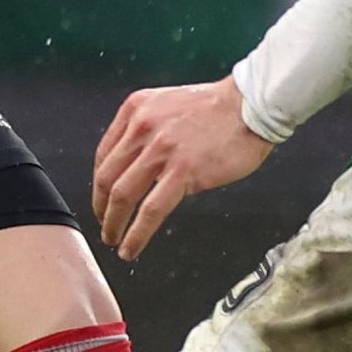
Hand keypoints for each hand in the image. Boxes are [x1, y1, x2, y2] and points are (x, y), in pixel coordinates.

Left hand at [93, 76, 273, 259]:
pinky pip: (151, 210)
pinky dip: (136, 233)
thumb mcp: (169, 105)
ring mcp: (161, 150)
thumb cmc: (219, 107)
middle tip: (105, 224)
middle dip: (101, 208)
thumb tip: (142, 166)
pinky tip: (132, 246)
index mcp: (136, 110)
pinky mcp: (183, 171)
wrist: (251, 104)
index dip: (99, 185)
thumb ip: (149, 130)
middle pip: (106, 178)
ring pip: (122, 196)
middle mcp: (142, 128)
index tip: (102, 200)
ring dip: (113, 224)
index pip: (104, 154)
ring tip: (114, 239)